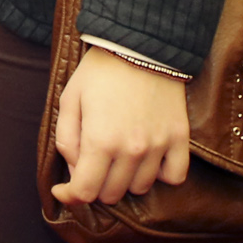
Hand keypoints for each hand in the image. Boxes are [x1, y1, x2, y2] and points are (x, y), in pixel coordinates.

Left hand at [51, 46, 192, 207]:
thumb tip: (74, 171)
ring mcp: (159, 146)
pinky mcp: (179, 139)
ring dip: (125, 180)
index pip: (85, 191)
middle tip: (91, 165)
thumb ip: (66, 139)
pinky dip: (160, 176)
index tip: (63, 189)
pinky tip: (148, 161)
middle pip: (112, 193)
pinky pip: (174, 177)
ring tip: (118, 157)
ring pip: (140, 188)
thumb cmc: (99, 72)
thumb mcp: (69, 99)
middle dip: (96, 184)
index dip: (70, 195)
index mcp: (99, 140)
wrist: (139, 46)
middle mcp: (131, 149)